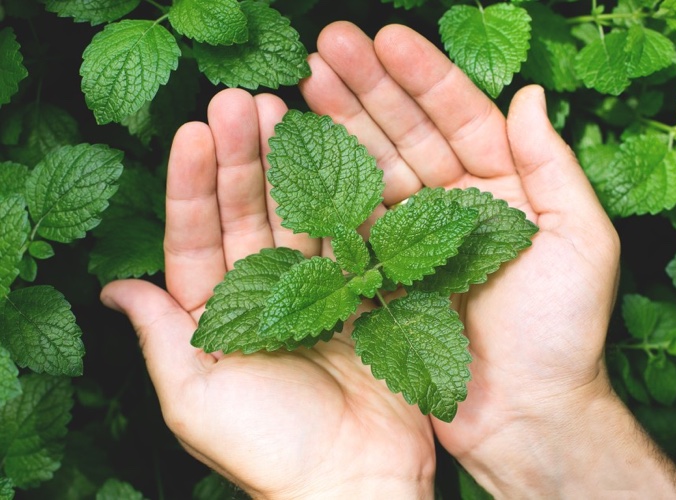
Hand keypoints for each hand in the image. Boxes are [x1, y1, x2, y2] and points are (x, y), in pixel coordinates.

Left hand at [100, 89, 434, 498]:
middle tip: (241, 101)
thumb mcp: (195, 399)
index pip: (195, 238)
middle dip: (240, 158)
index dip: (191, 185)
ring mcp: (314, 291)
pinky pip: (348, 236)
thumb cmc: (270, 448)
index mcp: (214, 317)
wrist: (356, 476)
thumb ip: (160, 337)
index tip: (194, 132)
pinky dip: (343, 196)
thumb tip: (115, 289)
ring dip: (287, 164)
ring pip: (296, 216)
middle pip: (245, 215)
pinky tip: (336, 152)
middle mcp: (262, 296)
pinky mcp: (360, 293)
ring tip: (282, 107)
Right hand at [300, 22, 675, 496]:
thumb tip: (529, 94)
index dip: (424, 76)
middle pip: (409, 132)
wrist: (525, 411)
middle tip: (328, 46)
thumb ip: (552, 164)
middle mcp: (458, 205)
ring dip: (343, 124)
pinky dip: (331, 186)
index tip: (384, 38)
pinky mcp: (388, 274)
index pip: (460, 116)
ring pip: (376, 168)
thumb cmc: (562, 331)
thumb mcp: (580, 240)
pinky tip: (303, 150)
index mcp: (506, 188)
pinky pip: (357, 221)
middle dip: (370, 87)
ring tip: (305, 82)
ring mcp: (418, 239)